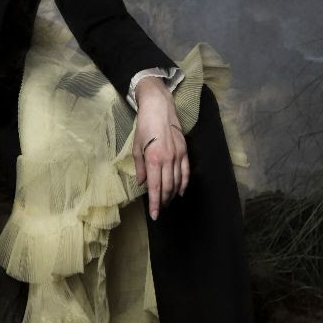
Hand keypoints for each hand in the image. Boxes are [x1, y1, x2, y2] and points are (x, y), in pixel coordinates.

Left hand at [132, 76, 188, 219]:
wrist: (159, 107)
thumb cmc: (144, 126)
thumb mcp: (136, 146)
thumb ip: (139, 167)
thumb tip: (142, 183)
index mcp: (153, 158)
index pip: (155, 187)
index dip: (155, 203)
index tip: (155, 215)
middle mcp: (167, 159)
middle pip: (168, 187)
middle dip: (164, 201)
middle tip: (160, 209)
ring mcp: (178, 155)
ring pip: (177, 181)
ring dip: (172, 194)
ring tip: (167, 202)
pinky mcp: (185, 150)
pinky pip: (186, 172)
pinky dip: (184, 184)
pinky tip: (180, 192)